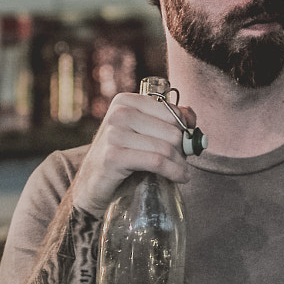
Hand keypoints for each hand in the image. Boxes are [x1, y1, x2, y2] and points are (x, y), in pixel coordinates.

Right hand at [70, 92, 197, 216]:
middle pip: (171, 131)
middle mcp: (118, 113)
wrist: (92, 182)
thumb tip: (191, 117)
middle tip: (184, 161)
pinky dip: (173, 172)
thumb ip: (167, 120)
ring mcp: (114, 134)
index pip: (170, 111)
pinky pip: (156, 162)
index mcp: (125, 101)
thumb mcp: (142, 133)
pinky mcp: (114, 156)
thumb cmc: (122, 155)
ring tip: (183, 172)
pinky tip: (180, 177)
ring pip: (165, 147)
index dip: (185, 128)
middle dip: (183, 149)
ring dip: (180, 164)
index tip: (189, 141)